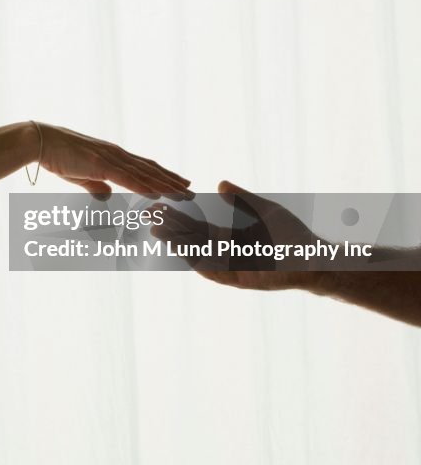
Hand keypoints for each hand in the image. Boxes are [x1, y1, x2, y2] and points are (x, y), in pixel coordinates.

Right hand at [36, 122, 192, 198]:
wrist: (40, 141)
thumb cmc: (57, 156)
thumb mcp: (80, 175)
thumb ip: (95, 185)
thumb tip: (107, 196)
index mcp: (112, 156)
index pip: (144, 166)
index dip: (164, 175)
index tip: (180, 184)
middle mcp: (116, 154)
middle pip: (150, 169)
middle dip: (172, 181)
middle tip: (192, 191)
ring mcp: (109, 158)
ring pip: (143, 174)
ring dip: (165, 185)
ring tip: (183, 195)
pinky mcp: (100, 164)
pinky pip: (126, 178)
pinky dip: (143, 187)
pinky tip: (156, 195)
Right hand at [152, 180, 326, 290]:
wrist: (315, 257)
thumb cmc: (293, 234)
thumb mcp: (264, 209)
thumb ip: (242, 198)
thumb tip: (219, 183)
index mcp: (227, 235)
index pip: (195, 225)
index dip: (177, 216)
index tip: (158, 205)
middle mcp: (224, 252)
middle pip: (190, 239)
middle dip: (170, 229)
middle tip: (149, 218)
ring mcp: (230, 267)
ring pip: (197, 255)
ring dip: (177, 245)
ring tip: (159, 233)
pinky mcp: (239, 280)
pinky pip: (214, 272)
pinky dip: (199, 263)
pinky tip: (185, 254)